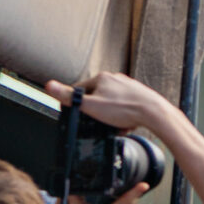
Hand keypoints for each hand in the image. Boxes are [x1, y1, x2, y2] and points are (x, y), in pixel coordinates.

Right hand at [46, 71, 173, 137]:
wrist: (155, 114)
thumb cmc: (125, 109)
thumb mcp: (91, 106)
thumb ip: (70, 97)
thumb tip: (49, 85)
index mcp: (102, 78)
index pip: (80, 90)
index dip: (78, 105)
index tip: (80, 116)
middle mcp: (116, 79)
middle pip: (97, 99)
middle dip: (98, 114)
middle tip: (102, 124)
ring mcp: (128, 87)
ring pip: (112, 106)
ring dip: (111, 118)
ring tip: (116, 126)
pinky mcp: (138, 96)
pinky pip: (124, 109)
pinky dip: (123, 119)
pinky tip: (126, 125)